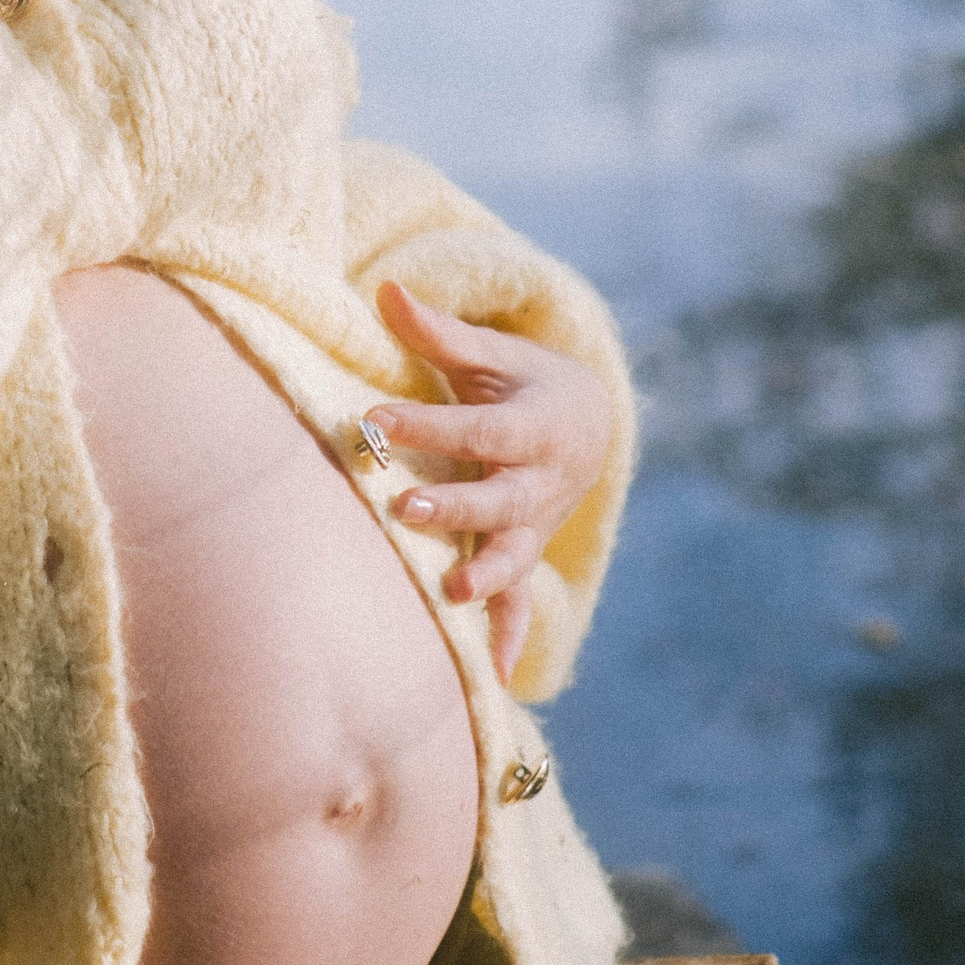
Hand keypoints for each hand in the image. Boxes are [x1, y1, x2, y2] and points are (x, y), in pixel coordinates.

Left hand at [364, 279, 616, 685]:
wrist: (590, 423)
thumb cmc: (526, 381)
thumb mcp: (493, 353)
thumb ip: (438, 333)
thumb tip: (382, 289)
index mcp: (532, 426)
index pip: (477, 428)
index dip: (428, 427)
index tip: (374, 420)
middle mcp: (540, 482)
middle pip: (499, 498)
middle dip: (456, 506)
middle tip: (404, 508)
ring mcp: (535, 525)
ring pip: (514, 554)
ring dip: (486, 575)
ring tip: (449, 590)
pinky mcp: (525, 554)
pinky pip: (522, 603)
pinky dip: (509, 636)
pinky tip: (493, 675)